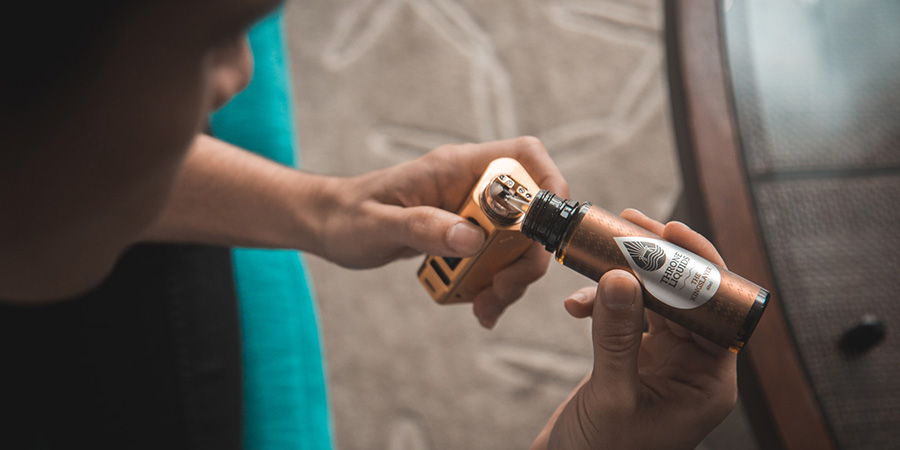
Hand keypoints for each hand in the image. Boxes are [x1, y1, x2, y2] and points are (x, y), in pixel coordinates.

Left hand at [314, 137, 567, 327]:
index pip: (524, 156)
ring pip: (520, 242)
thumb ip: (422, 227)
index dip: (550, 184)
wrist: (329, 226)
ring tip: (484, 309)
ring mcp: (473, 211)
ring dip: (512, 280)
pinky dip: (495, 286)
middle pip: (532, 212)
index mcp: (456, 167)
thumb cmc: (347, 216)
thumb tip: (472, 239)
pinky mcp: (468, 235)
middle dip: (527, 257)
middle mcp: (472, 185)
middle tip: (502, 292)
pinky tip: (478, 307)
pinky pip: (499, 260)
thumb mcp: (377, 225)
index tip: (545, 230)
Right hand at [531, 210, 737, 449]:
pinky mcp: (635, 361)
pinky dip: (602, 305)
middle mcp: (694, 368)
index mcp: (710, 382)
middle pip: (686, 298)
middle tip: (629, 226)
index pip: (719, 310)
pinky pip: (625, 318)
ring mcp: (664, 363)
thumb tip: (620, 276)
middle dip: (656, 261)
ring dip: (623, 279)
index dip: (699, 266)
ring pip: (653, 302)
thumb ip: (617, 335)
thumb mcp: (613, 394)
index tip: (673, 230)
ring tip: (597, 254)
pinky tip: (576, 305)